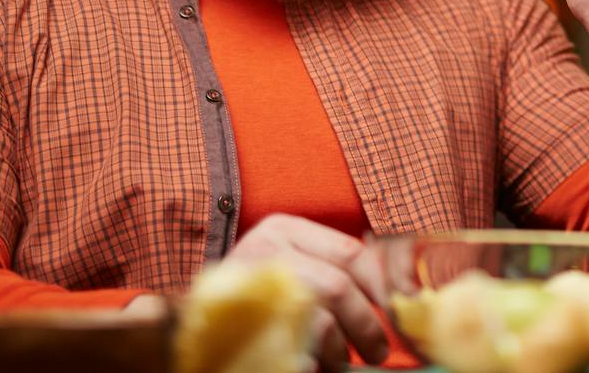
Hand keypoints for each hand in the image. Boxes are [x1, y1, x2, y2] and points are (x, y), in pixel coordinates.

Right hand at [223, 213, 388, 370]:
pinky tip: (314, 367)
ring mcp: (248, 287)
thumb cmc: (257, 286)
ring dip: (339, 349)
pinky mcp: (238, 326)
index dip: (380, 284)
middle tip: (378, 350)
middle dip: (366, 324)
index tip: (394, 308)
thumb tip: (390, 291)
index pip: (350, 252)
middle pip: (337, 287)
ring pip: (317, 320)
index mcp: (283, 229)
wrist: (193, 314)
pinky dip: (310, 362)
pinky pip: (289, 348)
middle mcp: (265, 252)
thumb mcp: (290, 258)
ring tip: (343, 362)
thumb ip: (331, 264)